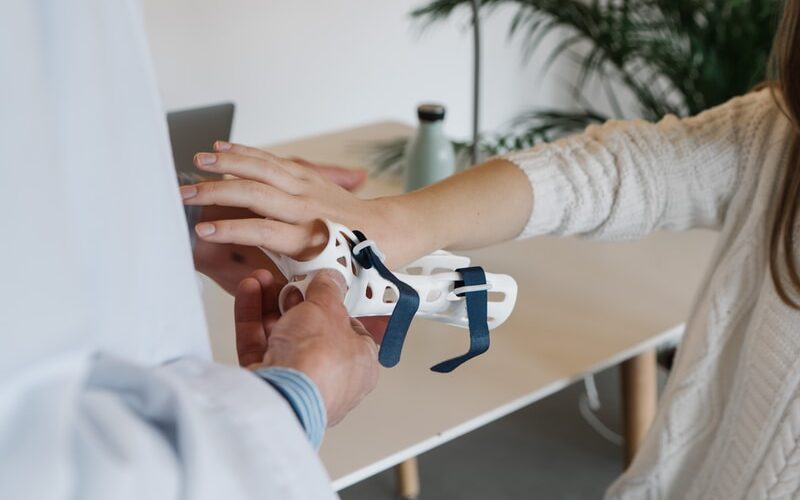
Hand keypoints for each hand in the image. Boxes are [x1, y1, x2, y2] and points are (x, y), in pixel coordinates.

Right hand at [180, 142, 431, 268]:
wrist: (388, 232)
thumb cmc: (354, 261)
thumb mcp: (323, 281)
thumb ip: (289, 281)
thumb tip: (265, 288)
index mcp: (309, 239)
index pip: (263, 231)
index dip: (231, 230)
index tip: (202, 232)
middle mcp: (307, 209)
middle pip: (255, 194)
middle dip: (217, 192)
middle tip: (184, 194)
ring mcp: (308, 187)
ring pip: (262, 169)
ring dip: (228, 163)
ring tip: (199, 160)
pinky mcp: (308, 175)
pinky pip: (272, 160)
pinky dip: (246, 152)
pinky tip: (224, 148)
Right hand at [235, 268, 379, 425]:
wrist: (281, 397)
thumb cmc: (318, 364)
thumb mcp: (329, 310)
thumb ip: (328, 290)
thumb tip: (330, 280)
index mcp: (360, 365)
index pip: (352, 330)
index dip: (336, 305)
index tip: (322, 285)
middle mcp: (331, 379)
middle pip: (312, 332)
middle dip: (296, 302)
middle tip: (289, 281)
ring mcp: (297, 384)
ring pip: (283, 337)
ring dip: (270, 305)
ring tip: (261, 280)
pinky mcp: (268, 386)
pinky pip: (259, 347)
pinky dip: (252, 319)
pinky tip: (249, 292)